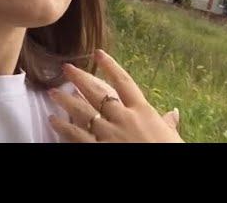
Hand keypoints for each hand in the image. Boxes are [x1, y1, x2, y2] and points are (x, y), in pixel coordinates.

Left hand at [48, 49, 183, 142]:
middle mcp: (123, 117)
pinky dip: (63, 126)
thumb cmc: (168, 152)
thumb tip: (175, 113)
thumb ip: (169, 123)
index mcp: (142, 111)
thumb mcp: (171, 137)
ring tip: (52, 91)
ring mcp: (109, 133)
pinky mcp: (98, 148)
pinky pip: (76, 134)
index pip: (124, 82)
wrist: (163, 172)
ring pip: (82, 111)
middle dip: (80, 79)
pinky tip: (52, 119)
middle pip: (97, 92)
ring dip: (65, 100)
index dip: (110, 66)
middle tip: (66, 67)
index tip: (98, 53)